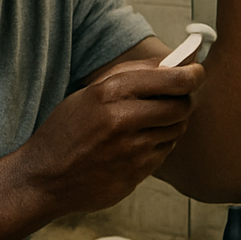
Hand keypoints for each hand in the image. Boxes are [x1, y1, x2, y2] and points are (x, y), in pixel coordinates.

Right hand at [17, 60, 204, 215]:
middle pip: (181, 106)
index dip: (192, 74)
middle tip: (176, 98)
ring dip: (171, 124)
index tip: (196, 72)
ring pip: (176, 130)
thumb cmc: (66, 131)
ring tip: (149, 123)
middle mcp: (122, 120)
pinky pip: (165, 152)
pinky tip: (138, 143)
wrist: (44, 178)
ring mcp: (131, 150)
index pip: (171, 79)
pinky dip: (159, 144)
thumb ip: (129, 75)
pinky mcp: (137, 173)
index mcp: (108, 93)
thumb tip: (171, 62)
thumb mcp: (87, 94)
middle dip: (183, 100)